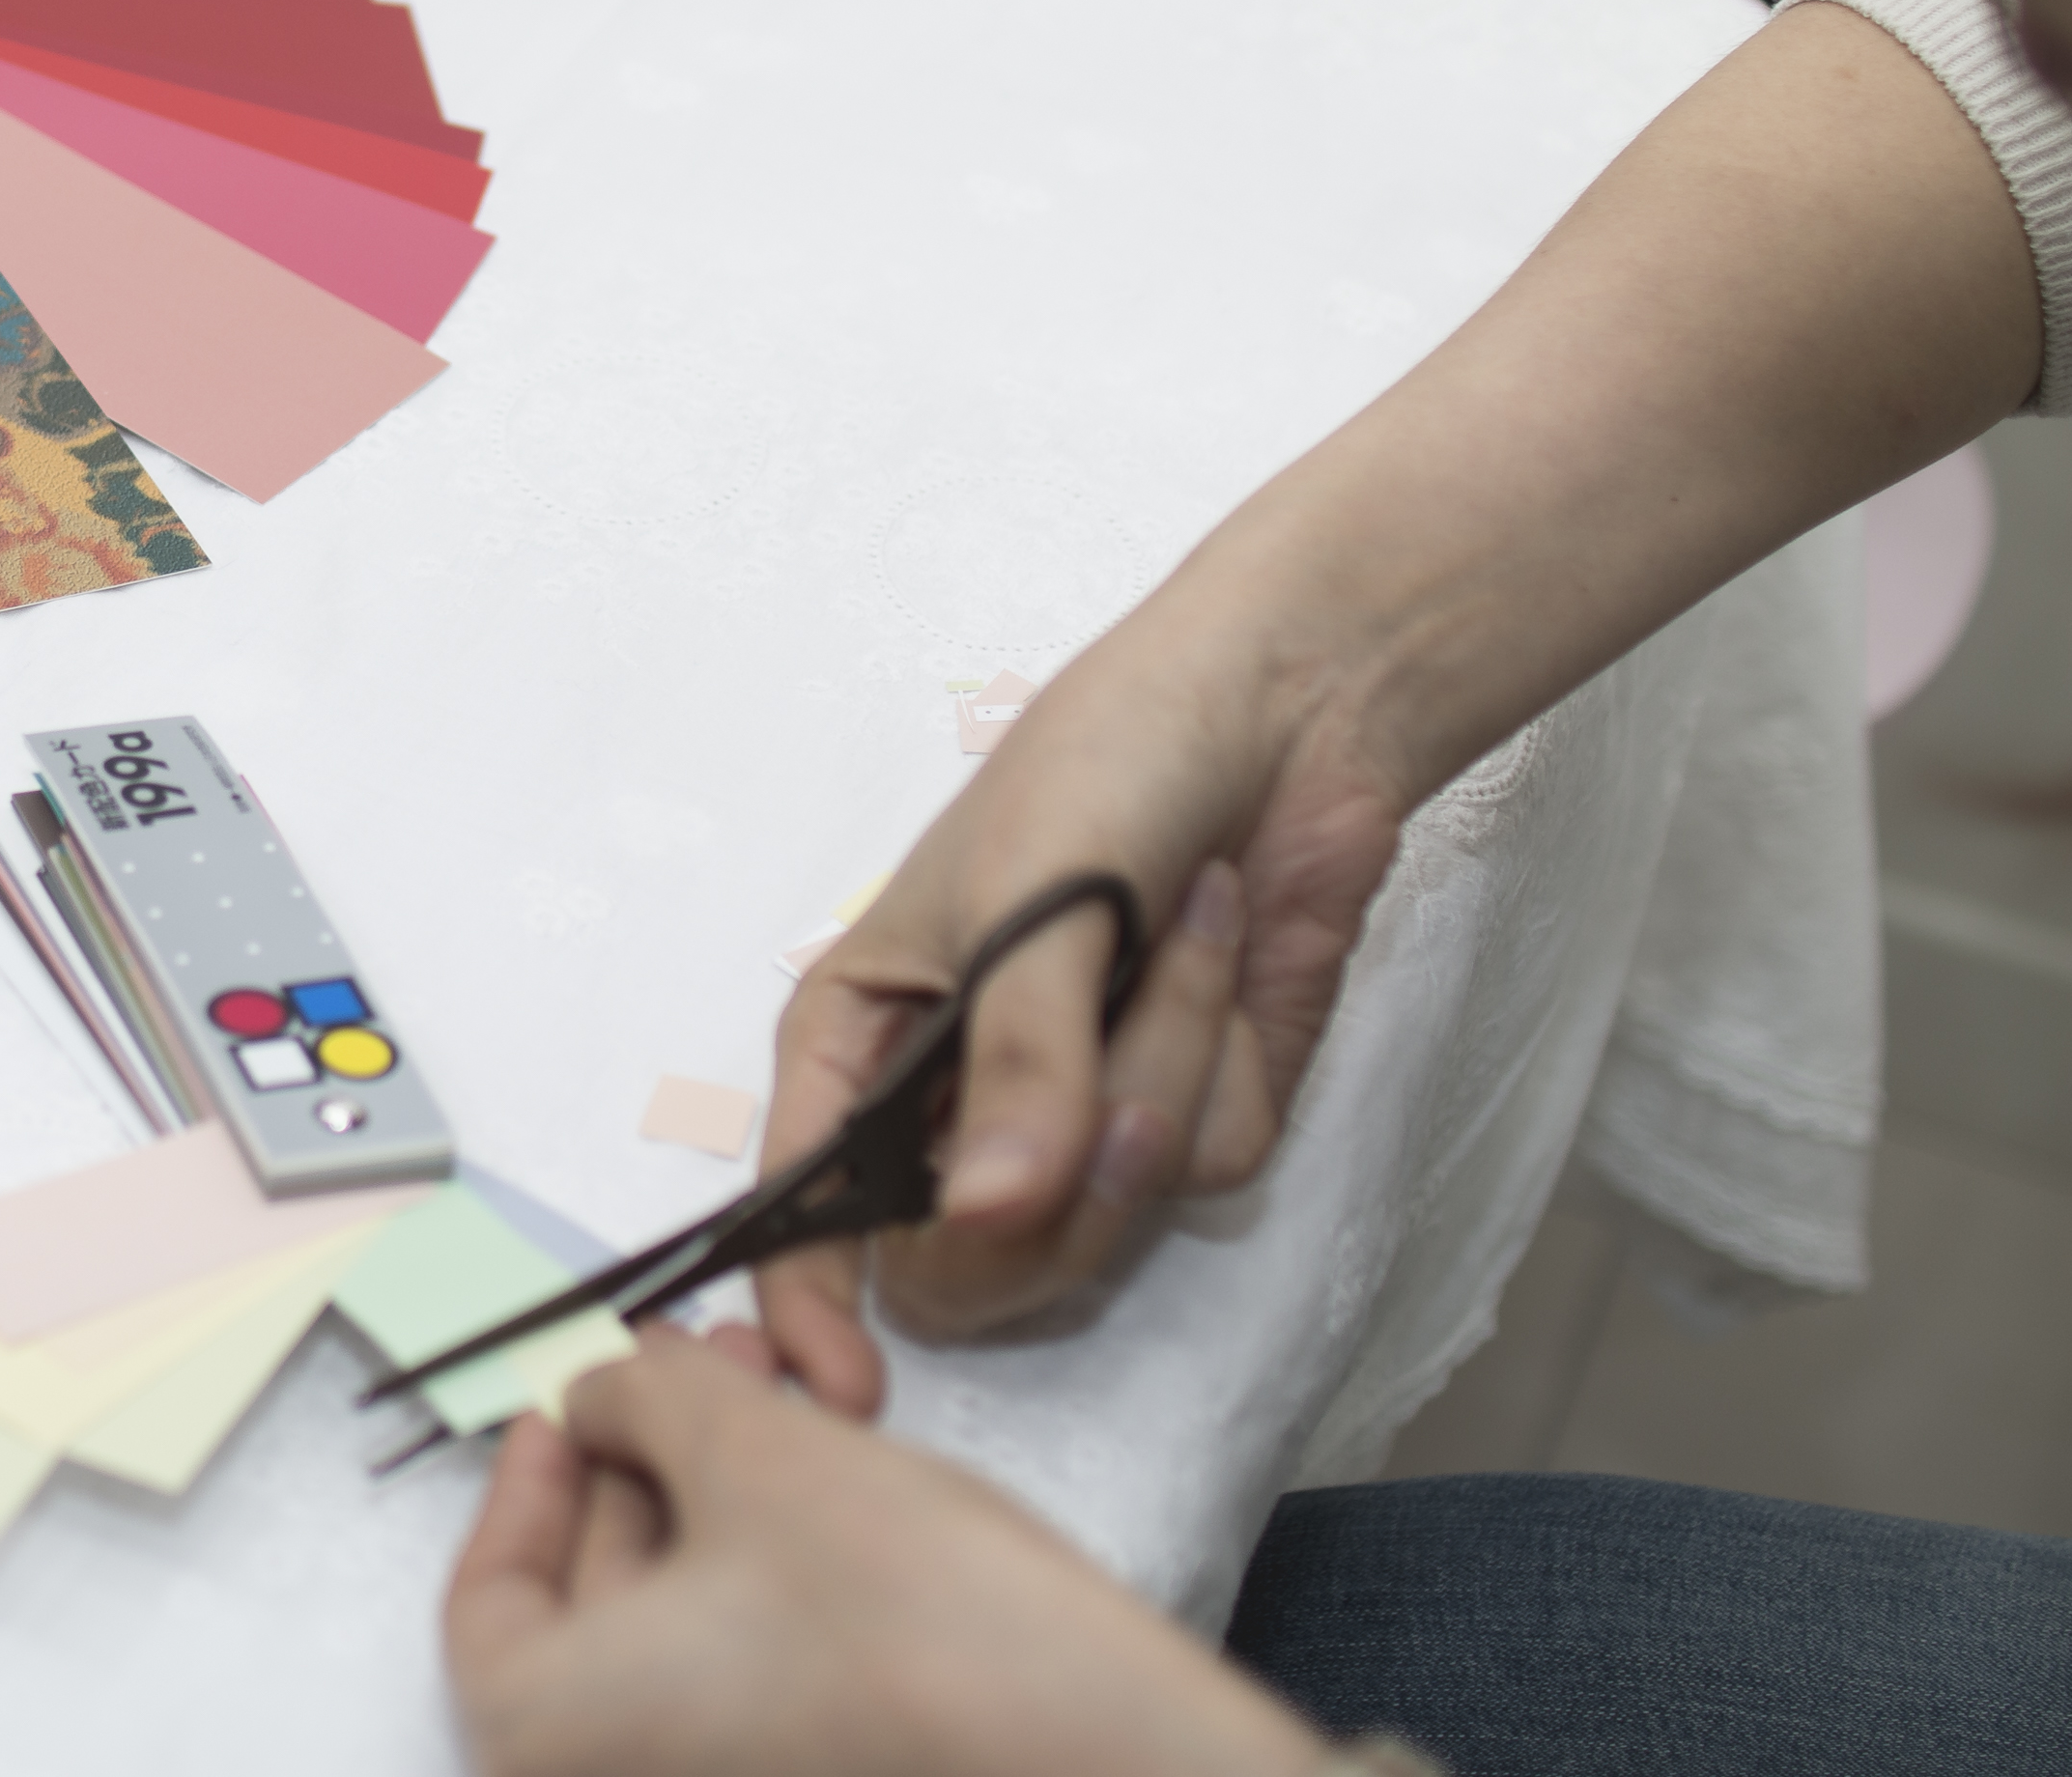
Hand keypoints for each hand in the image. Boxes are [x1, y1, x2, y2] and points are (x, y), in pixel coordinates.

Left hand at [445, 1326, 1317, 1776]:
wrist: (1110, 1757)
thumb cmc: (905, 1609)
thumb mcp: (748, 1451)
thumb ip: (640, 1400)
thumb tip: (604, 1391)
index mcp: (544, 1739)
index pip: (486, 1602)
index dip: (528, 1479)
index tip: (569, 1394)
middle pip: (588, 1622)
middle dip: (645, 1465)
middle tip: (694, 1359)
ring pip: (679, 1650)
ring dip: (712, 1509)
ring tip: (778, 1391)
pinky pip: (749, 1695)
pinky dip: (763, 1593)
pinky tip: (822, 1489)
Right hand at [755, 595, 1407, 1416]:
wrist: (1287, 705)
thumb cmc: (1106, 760)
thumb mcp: (1034, 894)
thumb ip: (1019, 1058)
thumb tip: (996, 1209)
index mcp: (859, 1039)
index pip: (804, 1208)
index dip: (809, 1308)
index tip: (846, 1384)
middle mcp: (953, 1100)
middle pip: (964, 1263)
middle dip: (1047, 1192)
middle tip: (1102, 1089)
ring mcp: (1075, 1117)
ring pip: (1100, 1217)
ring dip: (1160, 1079)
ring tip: (1180, 933)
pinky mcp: (1190, 1115)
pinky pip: (1208, 1169)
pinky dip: (1229, 1060)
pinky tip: (1228, 947)